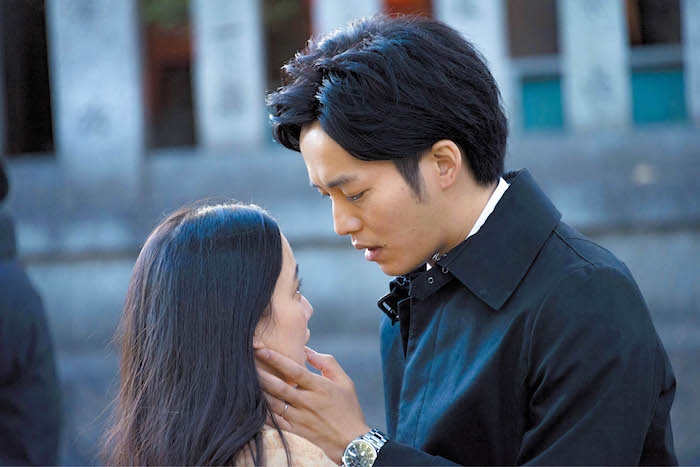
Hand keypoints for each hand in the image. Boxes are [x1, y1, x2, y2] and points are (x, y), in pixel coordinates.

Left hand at [256, 346, 369, 462]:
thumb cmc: (349, 407)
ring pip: (274, 404)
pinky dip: (264, 413)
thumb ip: (326, 363)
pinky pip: (276, 421)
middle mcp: (308, 401)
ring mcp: (301, 417)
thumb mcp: (344, 381)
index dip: (275, 359)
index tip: (261, 350)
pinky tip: (255, 404)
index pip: (293, 370)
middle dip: (261, 374)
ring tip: (245, 382)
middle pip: (279, 387)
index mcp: (319, 387)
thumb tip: (307, 350)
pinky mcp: (297, 430)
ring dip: (260, 392)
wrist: (352, 440)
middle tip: (246, 363)